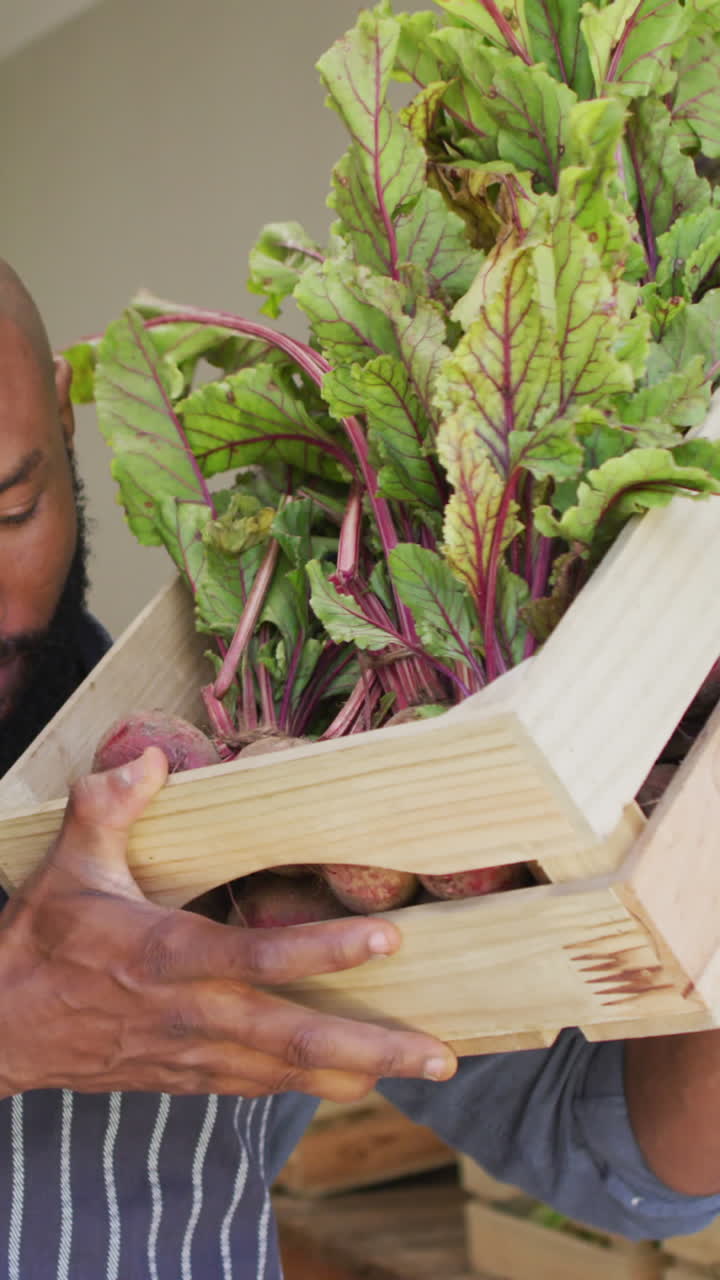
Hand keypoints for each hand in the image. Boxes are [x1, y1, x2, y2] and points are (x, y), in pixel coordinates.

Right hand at [0, 748, 455, 1100]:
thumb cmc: (40, 944)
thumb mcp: (66, 866)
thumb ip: (108, 809)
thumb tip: (149, 760)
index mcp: (165, 956)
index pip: (257, 957)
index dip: (322, 952)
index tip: (387, 941)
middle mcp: (188, 1014)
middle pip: (293, 1037)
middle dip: (370, 1046)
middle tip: (437, 1051)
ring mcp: (190, 1054)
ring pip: (285, 1072)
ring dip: (356, 1072)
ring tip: (422, 1066)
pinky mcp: (186, 1077)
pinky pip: (259, 1085)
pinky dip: (311, 1083)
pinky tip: (357, 1077)